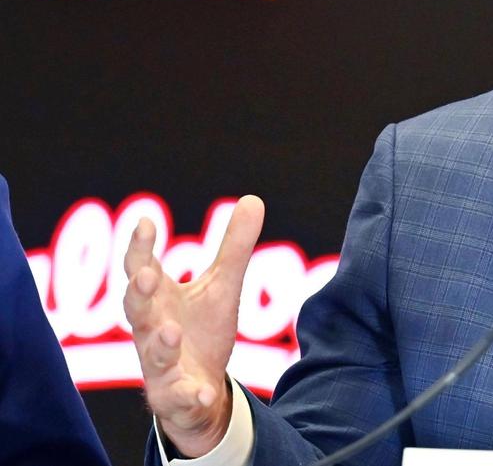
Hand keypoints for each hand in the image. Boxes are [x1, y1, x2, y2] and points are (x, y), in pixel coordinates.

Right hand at [124, 195, 264, 456]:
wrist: (196, 392)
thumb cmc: (198, 330)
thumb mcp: (220, 286)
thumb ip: (233, 247)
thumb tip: (252, 198)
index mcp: (158, 300)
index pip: (140, 268)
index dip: (140, 247)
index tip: (146, 222)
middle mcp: (151, 331)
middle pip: (137, 310)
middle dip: (139, 293)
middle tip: (145, 276)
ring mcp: (160, 366)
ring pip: (154, 355)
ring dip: (161, 343)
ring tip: (172, 332)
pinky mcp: (175, 396)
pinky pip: (179, 397)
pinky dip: (189, 395)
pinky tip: (202, 393)